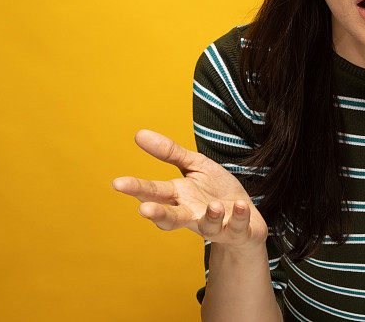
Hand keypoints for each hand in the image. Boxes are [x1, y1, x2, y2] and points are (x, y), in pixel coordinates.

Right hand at [111, 129, 268, 251]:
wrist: (246, 217)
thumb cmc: (215, 190)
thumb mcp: (195, 166)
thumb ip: (170, 152)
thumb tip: (139, 133)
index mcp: (179, 197)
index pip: (154, 192)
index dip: (136, 188)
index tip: (117, 183)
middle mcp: (193, 214)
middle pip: (172, 217)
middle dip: (158, 214)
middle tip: (144, 210)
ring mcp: (215, 225)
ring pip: (207, 226)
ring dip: (210, 217)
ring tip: (213, 205)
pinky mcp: (236, 230)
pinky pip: (237, 225)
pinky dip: (239, 216)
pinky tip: (239, 205)